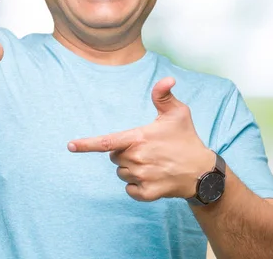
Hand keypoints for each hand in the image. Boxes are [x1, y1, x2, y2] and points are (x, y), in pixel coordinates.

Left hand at [68, 77, 214, 201]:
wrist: (202, 172)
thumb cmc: (187, 139)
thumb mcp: (178, 113)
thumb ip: (164, 96)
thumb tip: (167, 79)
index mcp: (139, 138)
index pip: (106, 142)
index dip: (86, 144)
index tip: (70, 146)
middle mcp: (138, 158)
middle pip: (114, 157)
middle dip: (124, 153)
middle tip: (147, 150)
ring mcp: (142, 177)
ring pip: (121, 173)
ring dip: (131, 169)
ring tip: (152, 163)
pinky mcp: (148, 193)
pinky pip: (129, 190)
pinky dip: (136, 186)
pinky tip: (152, 178)